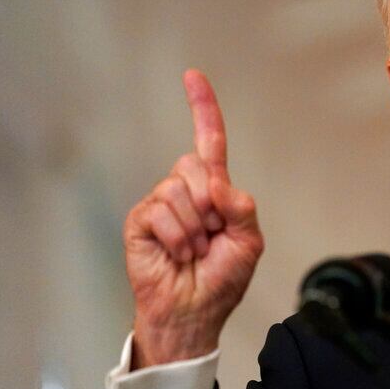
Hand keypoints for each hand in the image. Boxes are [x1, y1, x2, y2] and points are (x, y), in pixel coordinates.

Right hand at [124, 70, 263, 368]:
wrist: (195, 311)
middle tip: (212, 236)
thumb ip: (242, 207)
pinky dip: (178, 237)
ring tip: (195, 251)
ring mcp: (160, 204)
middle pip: (195, 164)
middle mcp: (185, 190)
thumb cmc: (222, 278)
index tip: (192, 77)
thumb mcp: (249, 242)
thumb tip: (218, 184)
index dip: (203, 109)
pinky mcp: (140, 221)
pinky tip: (177, 255)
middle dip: (211, 202)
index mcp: (214, 190)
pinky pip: (161, 212)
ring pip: (179, 190)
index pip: (209, 142)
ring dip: (195, 228)